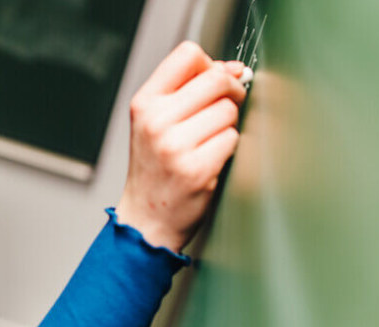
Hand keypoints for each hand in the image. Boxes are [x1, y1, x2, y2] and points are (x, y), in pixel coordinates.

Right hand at [116, 41, 247, 252]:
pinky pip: (232, 140)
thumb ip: (188, 91)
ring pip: (228, 111)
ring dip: (228, 126)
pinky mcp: (197, 169)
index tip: (215, 81)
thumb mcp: (156, 122)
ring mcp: (175, 146)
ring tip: (209, 143)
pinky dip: (229, 149)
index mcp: (145, 103)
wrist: (146, 219)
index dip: (211, 64)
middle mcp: (156, 121)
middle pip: (216, 80)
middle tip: (227, 108)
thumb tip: (233, 69)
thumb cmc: (156, 169)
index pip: (188, 55)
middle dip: (231, 91)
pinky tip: (212, 161)